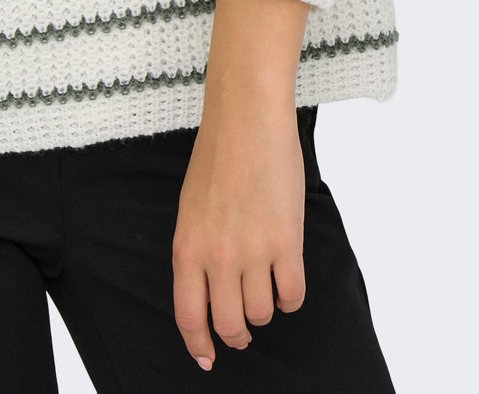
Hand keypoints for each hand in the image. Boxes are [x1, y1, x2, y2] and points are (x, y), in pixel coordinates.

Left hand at [172, 94, 306, 363]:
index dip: (199, 344)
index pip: (188, 315)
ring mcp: (252, 252)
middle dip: (237, 335)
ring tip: (266, 287)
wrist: (246, 120)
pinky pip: (292, 295)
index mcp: (186, 247)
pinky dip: (290, 297)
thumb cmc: (217, 156)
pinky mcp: (286, 243)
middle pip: (228, 324)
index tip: (207, 358)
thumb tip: (208, 289)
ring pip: (261, 313)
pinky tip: (287, 281)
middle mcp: (216, 257)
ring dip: (265, 309)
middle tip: (244, 331)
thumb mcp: (190, 208)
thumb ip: (197, 250)